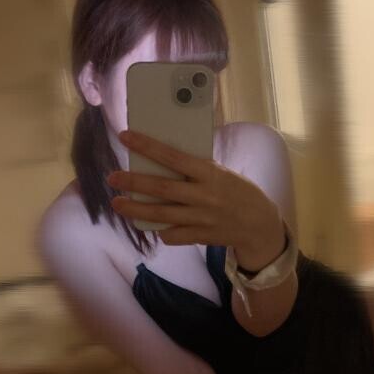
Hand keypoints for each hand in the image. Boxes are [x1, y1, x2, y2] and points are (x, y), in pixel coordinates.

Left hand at [107, 130, 285, 266]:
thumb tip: (165, 160)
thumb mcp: (224, 173)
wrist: (260, 225)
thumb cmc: (240, 192)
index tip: (125, 137)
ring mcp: (202, 219)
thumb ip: (198, 170)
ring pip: (162, 215)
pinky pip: (173, 236)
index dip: (148, 146)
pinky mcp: (201, 237)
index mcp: (211, 173)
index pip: (174, 157)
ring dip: (136, 209)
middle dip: (134, 182)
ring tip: (118, 204)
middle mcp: (204, 196)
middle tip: (112, 177)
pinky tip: (152, 225)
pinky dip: (161, 230)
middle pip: (162, 188)